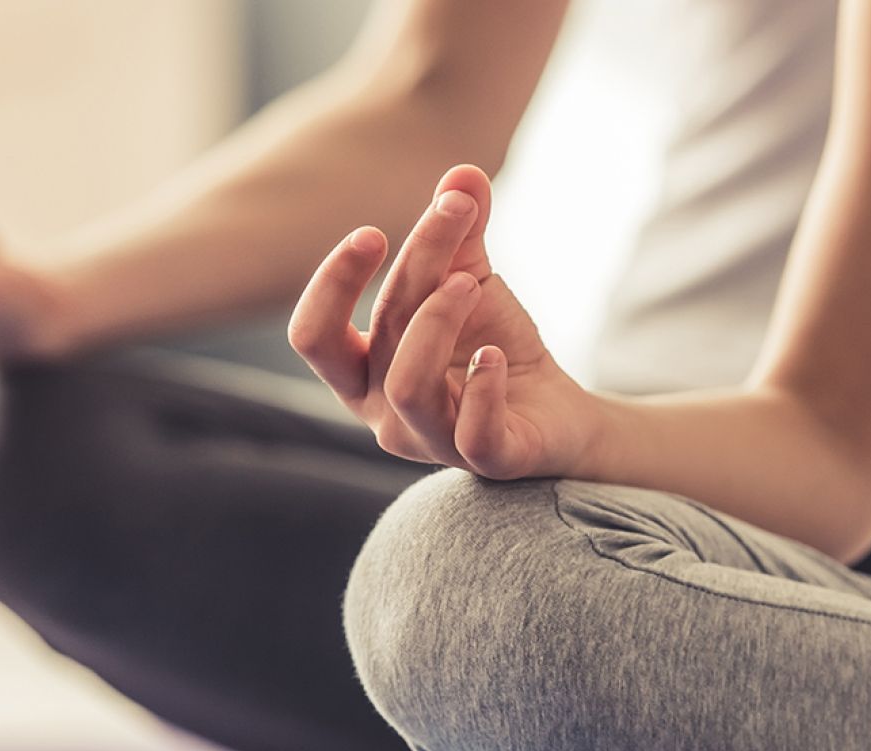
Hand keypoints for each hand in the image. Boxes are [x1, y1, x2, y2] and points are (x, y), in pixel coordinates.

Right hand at [288, 165, 604, 478]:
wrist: (557, 412)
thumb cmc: (492, 347)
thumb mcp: (470, 280)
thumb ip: (459, 231)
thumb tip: (463, 171)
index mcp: (362, 373)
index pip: (313, 336)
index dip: (332, 283)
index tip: (374, 234)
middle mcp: (385, 415)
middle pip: (376, 337)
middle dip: (412, 269)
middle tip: (450, 216)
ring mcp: (432, 442)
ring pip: (409, 386)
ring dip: (439, 320)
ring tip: (474, 283)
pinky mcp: (487, 459)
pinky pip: (472, 432)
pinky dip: (483, 387)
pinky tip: (497, 355)